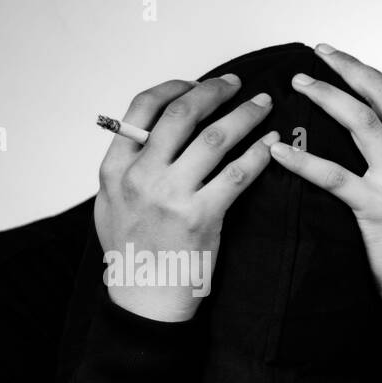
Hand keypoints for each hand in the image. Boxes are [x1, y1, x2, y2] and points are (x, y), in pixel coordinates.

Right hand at [95, 75, 277, 322]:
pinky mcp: (201, 217)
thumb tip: (150, 134)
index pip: (142, 108)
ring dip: (243, 116)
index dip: (174, 87)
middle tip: (237, 84)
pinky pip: (236, 175)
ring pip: (213, 139)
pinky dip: (257, 155)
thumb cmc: (133, 253)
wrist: (145, 300)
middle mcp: (140, 176)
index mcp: (115, 167)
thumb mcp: (110, 203)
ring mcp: (171, 196)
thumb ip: (127, 166)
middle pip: (181, 115)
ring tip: (263, 105)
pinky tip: (271, 145)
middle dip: (213, 92)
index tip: (198, 83)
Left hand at [268, 44, 381, 314]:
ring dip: (327, 97)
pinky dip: (303, 160)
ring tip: (300, 85)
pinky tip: (278, 150)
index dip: (370, 73)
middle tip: (317, 55)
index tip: (342, 60)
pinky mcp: (378, 210)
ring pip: (362, 122)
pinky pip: (335, 177)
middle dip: (349, 69)